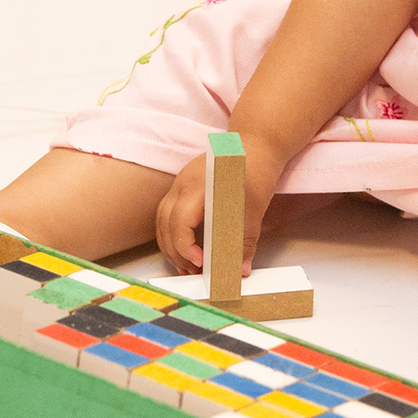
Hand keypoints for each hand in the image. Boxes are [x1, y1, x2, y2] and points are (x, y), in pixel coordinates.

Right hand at [154, 138, 286, 273]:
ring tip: (187, 267)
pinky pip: (168, 213)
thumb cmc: (255, 170)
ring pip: (162, 220)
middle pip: (165, 224)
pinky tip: (186, 248)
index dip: (185, 246)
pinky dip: (173, 233)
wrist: (255, 145)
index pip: (180, 222)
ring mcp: (180, 183)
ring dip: (170, 245)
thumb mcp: (254, 208)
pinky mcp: (182, 187)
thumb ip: (245, 240)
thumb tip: (240, 269)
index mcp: (199, 185)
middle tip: (193, 272)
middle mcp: (183, 183)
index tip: (200, 263)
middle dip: (176, 252)